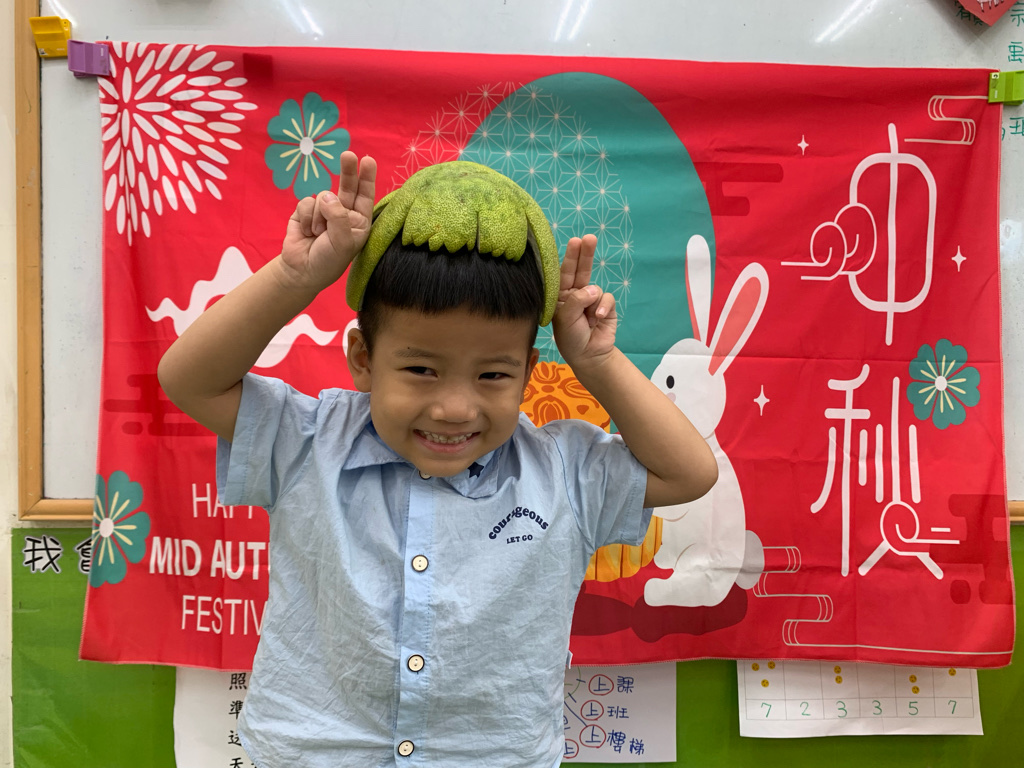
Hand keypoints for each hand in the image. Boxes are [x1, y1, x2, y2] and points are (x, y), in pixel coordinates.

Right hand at [279, 151, 376, 291]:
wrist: (301, 271)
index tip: (368, 160)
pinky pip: (306, 202)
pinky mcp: (305, 211)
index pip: (365, 195)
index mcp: (359, 222)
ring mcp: (324, 210)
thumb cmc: (329, 260)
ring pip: (323, 197)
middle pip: (347, 186)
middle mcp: (344, 213)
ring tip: (318, 235)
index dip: (367, 178)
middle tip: (348, 155)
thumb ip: (339, 217)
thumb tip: (327, 195)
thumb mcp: (342, 242)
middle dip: (348, 170)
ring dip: (320, 217)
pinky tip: (307, 232)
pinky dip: (307, 218)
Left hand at [552, 234, 616, 366]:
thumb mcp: (566, 319)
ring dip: (593, 300)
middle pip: (580, 270)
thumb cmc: (571, 338)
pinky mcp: (606, 306)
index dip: (568, 257)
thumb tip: (592, 290)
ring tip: (589, 318)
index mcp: (560, 296)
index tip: (574, 241)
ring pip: (595, 287)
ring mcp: (591, 299)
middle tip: (589, 238)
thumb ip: (576, 301)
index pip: (563, 273)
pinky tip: (598, 319)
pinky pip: (607, 298)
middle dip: (585, 254)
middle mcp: (575, 295)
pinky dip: (603, 308)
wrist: (590, 355)